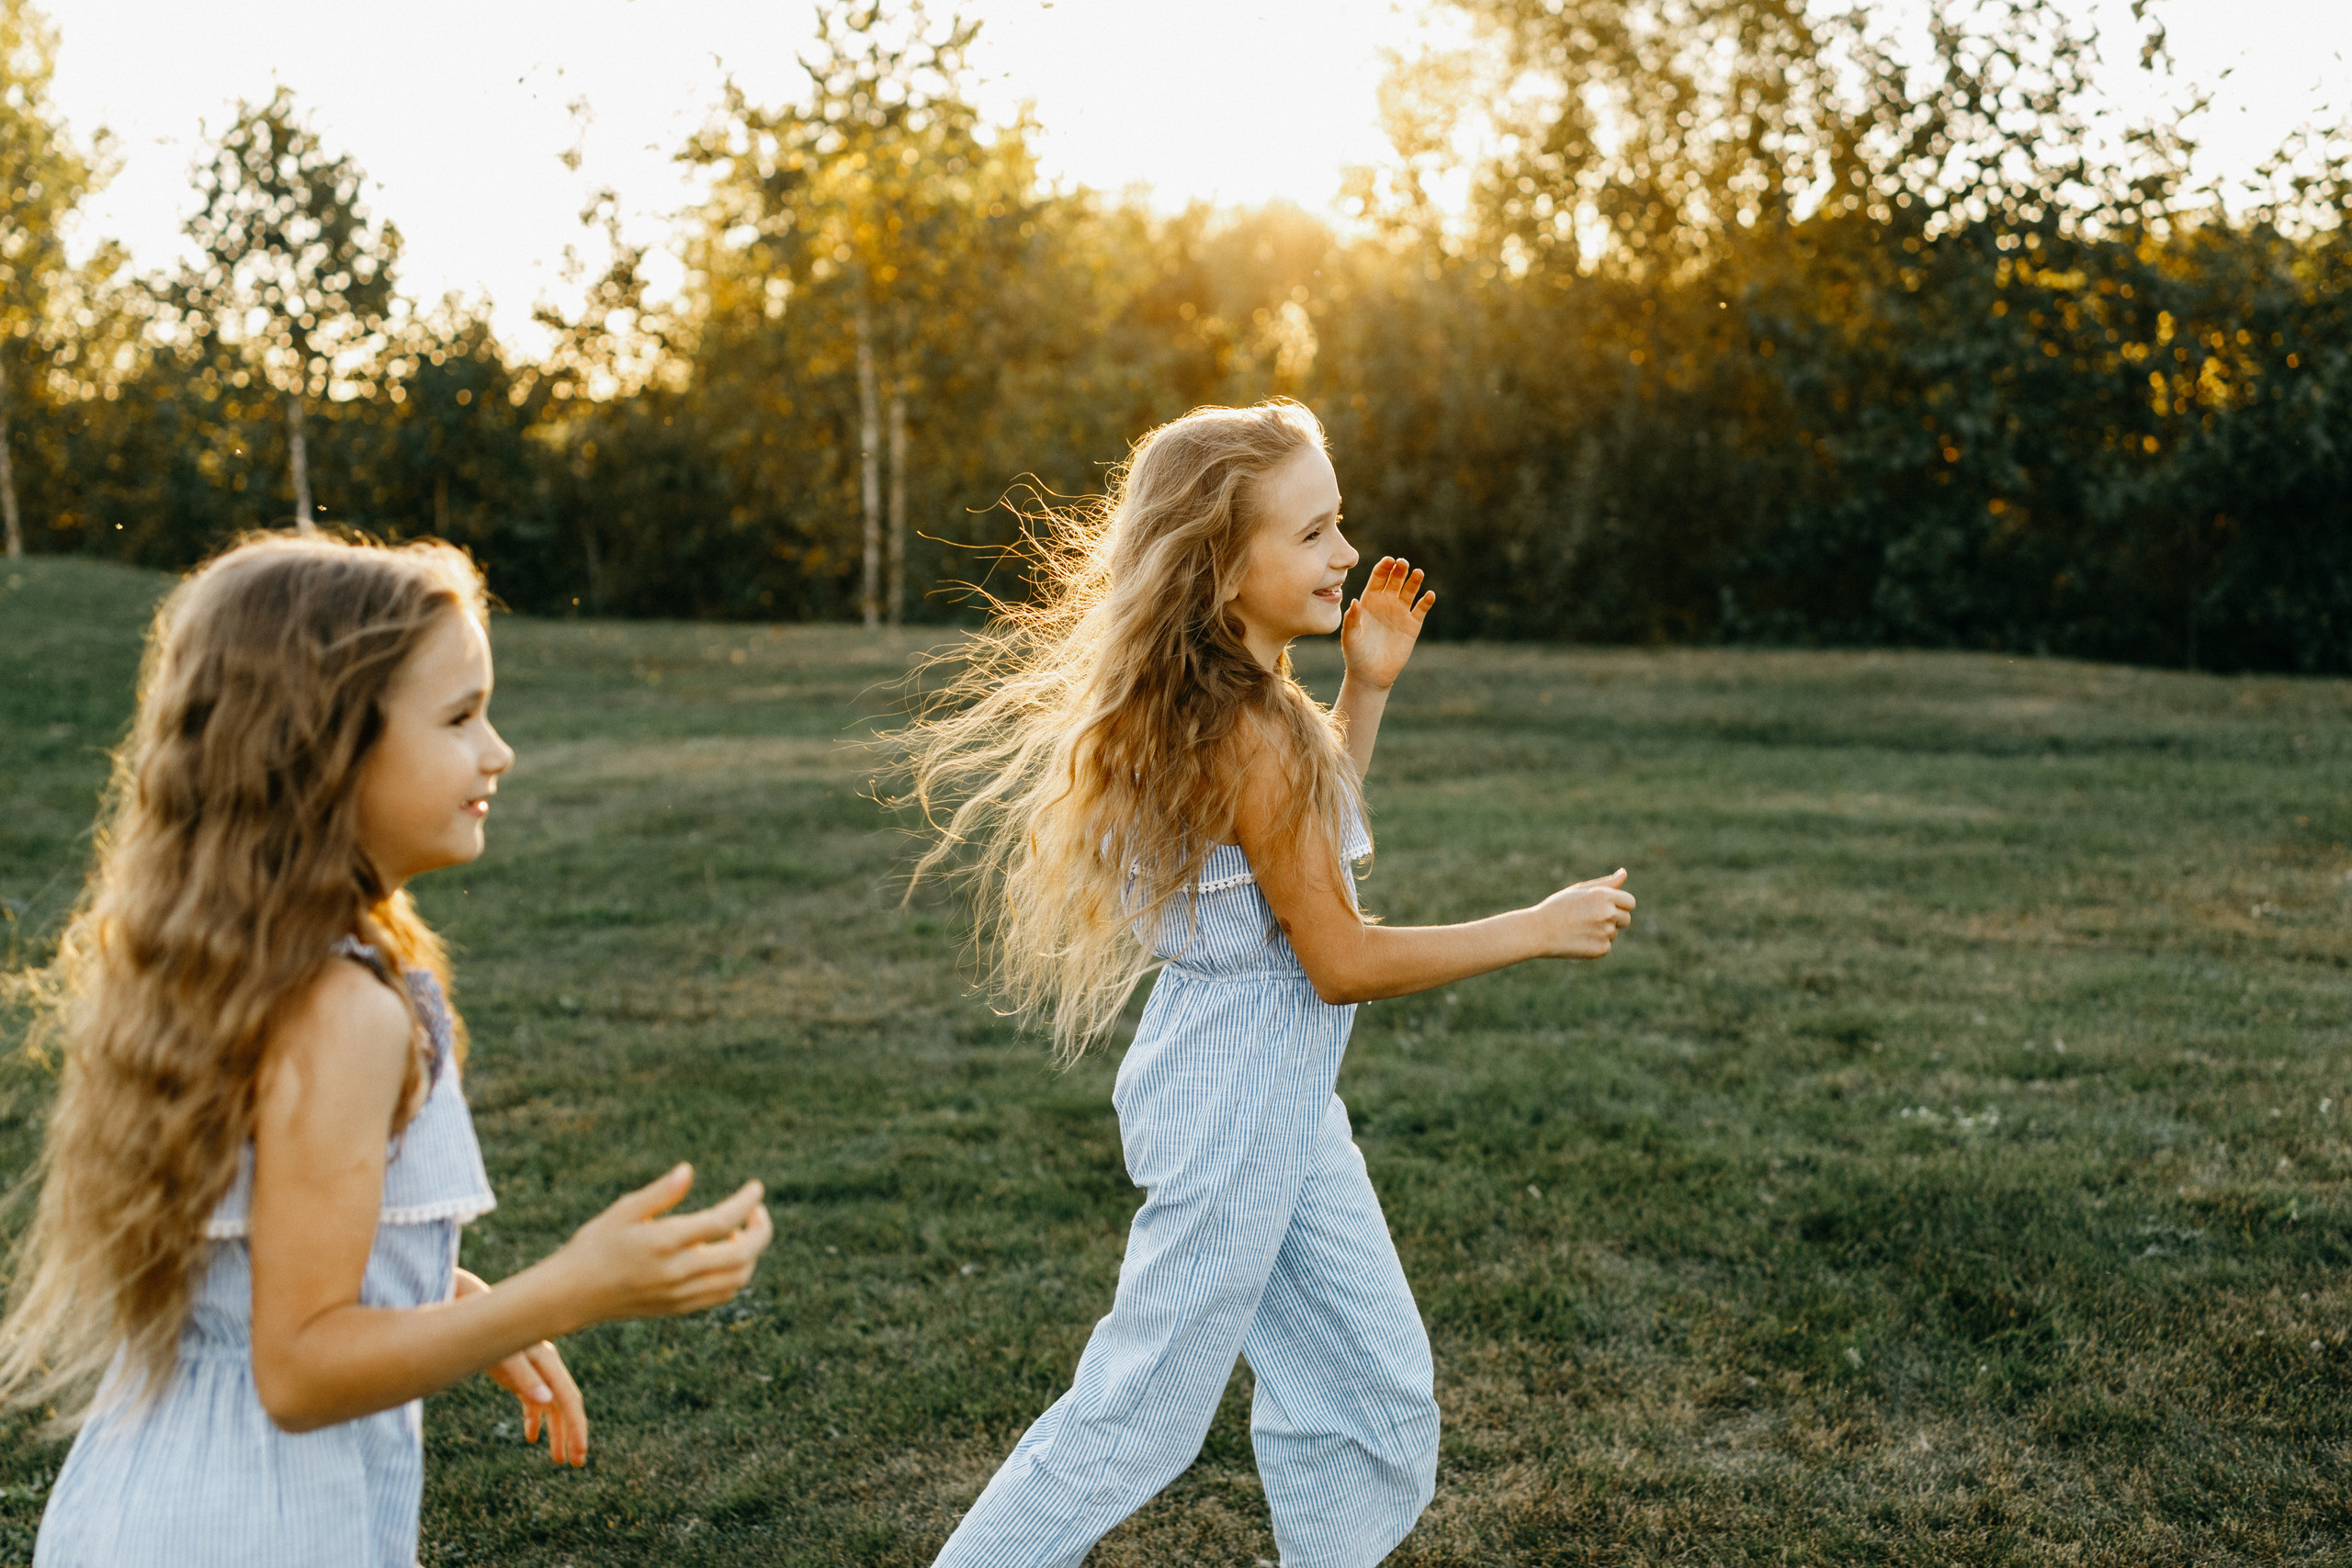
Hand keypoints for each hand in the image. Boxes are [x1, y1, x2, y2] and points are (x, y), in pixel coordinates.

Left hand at [457, 1270, 588, 1465]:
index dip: (577, 1428)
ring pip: (551, 1406)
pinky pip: (533, 1401)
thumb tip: (546, 1401)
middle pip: (566, 1405)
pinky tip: (531, 1436)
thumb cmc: (483, 1329)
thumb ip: (524, 1376)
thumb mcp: (502, 1354)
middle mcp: (545, 1366)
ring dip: (555, 1431)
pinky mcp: (519, 1373)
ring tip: (557, 1459)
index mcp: (547, 1361)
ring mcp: (533, 1370)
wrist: (466, 1307)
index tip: (579, 1455)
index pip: (569, 1400)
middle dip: (572, 1434)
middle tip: (576, 1463)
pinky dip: (534, 1419)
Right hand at [552, 1164, 773, 1329]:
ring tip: (739, 1231)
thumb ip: (660, 1192)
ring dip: (751, 1253)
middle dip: (760, 1230)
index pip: (722, 1222)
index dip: (746, 1203)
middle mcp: (678, 1272)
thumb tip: (689, 1170)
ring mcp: (681, 1294)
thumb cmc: (594, 1245)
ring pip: (738, 1279)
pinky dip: (737, 1274)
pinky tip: (725, 1255)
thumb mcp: (623, 1211)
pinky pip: (722, 1294)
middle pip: (741, 1254)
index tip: (756, 1188)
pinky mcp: (679, 1308)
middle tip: (757, 1210)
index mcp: (664, 1242)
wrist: (573, 1295)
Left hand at [1341, 557, 1434, 690]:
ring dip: (1415, 581)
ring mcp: (1400, 612)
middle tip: (1403, 563)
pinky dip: (1426, 601)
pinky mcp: (1413, 625)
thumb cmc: (1356, 654)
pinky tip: (1429, 595)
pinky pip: (1421, 609)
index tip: (1388, 560)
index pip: (1378, 578)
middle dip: (1400, 570)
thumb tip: (1354, 601)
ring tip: (1418, 573)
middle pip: (1395, 580)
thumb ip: (1352, 619)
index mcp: (1369, 600)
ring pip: (1410, 590)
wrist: (1371, 674)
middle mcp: (1386, 602)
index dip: (1383, 568)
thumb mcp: (1350, 637)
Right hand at [1527, 869, 1634, 958]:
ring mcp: (1606, 932)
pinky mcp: (1601, 949)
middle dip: (1613, 920)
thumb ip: (1606, 883)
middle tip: (1589, 920)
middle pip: (1626, 919)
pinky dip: (1595, 945)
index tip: (1607, 908)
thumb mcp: (1580, 890)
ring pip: (1614, 933)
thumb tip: (1624, 873)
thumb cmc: (1558, 907)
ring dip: (1602, 932)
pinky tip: (1578, 940)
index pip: (1630, 902)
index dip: (1620, 905)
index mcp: (1604, 896)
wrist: (1538, 931)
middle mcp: (1608, 913)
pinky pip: (1605, 947)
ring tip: (1579, 930)